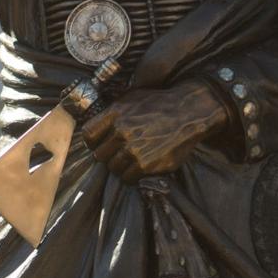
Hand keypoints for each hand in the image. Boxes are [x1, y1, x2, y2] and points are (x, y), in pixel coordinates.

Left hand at [81, 79, 227, 181]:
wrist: (188, 113)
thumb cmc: (159, 104)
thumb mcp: (131, 99)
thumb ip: (112, 113)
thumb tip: (96, 127)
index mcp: (114, 114)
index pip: (88, 135)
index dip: (93, 141)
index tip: (100, 143)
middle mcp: (121, 132)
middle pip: (99, 155)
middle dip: (107, 155)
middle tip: (118, 152)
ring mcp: (134, 150)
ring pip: (113, 168)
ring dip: (120, 166)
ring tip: (130, 159)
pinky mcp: (147, 165)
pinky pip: (128, 177)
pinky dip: (132, 175)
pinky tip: (140, 166)